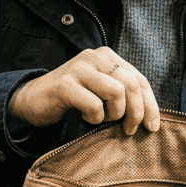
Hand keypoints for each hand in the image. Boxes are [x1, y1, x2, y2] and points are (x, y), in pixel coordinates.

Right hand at [9, 47, 160, 134]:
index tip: (152, 126)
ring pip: (117, 92)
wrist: (33, 98)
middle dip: (136, 112)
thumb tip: (150, 116)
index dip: (150, 105)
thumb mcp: (100, 89)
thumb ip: (122, 92)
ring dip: (115, 113)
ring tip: (104, 119)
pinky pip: (93, 105)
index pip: (139, 79)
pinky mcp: (65, 85)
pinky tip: (87, 118)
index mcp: (107, 56)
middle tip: (129, 130)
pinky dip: (95, 118)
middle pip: (132, 85)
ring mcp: (79, 69)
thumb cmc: (72, 97)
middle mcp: (94, 57)